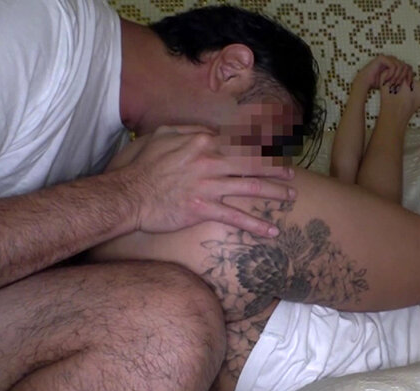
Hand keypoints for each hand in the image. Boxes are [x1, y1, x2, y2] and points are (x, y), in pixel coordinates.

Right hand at [118, 125, 295, 236]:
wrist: (127, 194)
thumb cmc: (142, 165)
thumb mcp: (163, 135)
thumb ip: (191, 130)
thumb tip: (213, 131)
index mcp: (203, 141)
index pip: (239, 141)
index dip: (261, 145)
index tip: (276, 150)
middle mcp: (210, 160)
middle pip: (253, 162)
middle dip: (276, 168)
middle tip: (291, 175)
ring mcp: (208, 185)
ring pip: (251, 187)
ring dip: (275, 192)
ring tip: (291, 197)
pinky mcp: (203, 208)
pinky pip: (236, 217)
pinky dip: (256, 225)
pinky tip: (272, 231)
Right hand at [355, 54, 413, 91]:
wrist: (364, 82)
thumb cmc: (377, 83)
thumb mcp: (392, 83)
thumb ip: (401, 81)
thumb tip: (412, 84)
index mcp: (396, 64)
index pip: (409, 67)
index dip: (410, 76)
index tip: (409, 85)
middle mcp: (392, 59)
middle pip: (406, 66)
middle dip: (404, 77)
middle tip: (399, 85)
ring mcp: (387, 57)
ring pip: (400, 66)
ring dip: (397, 77)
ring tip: (392, 84)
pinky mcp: (382, 58)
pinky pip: (393, 66)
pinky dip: (391, 74)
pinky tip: (387, 80)